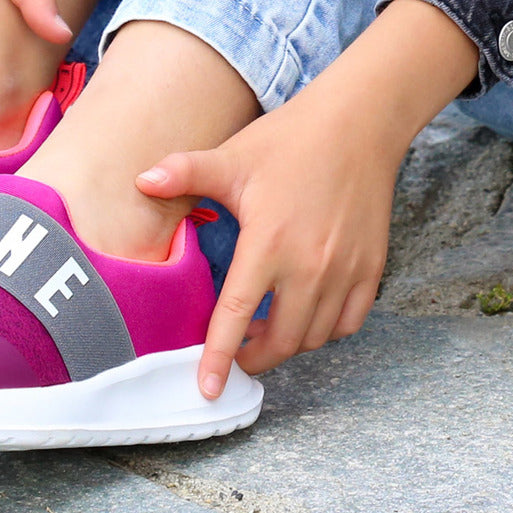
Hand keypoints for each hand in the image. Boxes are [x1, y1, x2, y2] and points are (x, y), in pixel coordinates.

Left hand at [136, 0, 479, 399]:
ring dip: (287, 345)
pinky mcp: (372, 268)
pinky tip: (304, 316)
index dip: (220, 357)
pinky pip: (349, 322)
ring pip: (316, 337)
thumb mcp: (231, 157)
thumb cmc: (289, 141)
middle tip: (234, 355)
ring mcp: (346, 271)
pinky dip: (325, 330)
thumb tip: (141, 181)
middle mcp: (311, 267)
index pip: (238, 316)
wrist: (357, 124)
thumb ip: (184, 173)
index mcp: (269, 244)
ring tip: (264, 333)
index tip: (207, 388)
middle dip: (254, 358)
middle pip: (282, 341)